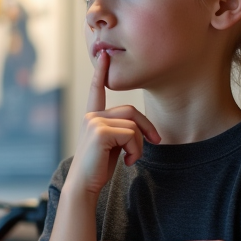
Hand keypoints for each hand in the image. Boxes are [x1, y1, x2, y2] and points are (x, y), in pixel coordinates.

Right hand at [66, 51, 160, 197]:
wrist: (84, 185)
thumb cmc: (98, 168)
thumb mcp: (112, 145)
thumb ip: (122, 131)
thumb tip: (145, 131)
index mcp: (93, 117)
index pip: (97, 91)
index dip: (101, 72)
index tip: (103, 55)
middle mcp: (91, 116)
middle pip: (131, 111)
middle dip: (147, 128)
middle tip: (156, 143)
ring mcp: (94, 122)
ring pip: (133, 125)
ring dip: (140, 145)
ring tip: (131, 159)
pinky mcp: (100, 132)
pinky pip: (131, 134)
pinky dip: (136, 150)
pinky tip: (127, 162)